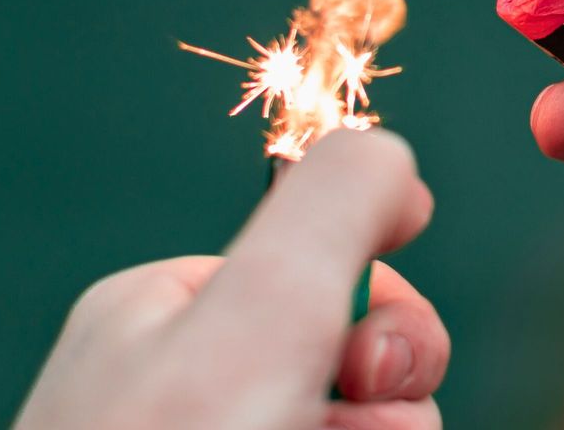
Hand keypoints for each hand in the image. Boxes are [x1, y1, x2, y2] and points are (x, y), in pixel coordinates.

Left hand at [15, 129, 448, 429]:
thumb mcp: (257, 315)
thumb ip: (334, 207)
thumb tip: (394, 159)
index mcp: (169, 316)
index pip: (323, 269)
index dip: (381, 313)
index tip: (373, 366)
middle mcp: (190, 391)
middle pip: (360, 363)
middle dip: (387, 405)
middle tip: (348, 425)